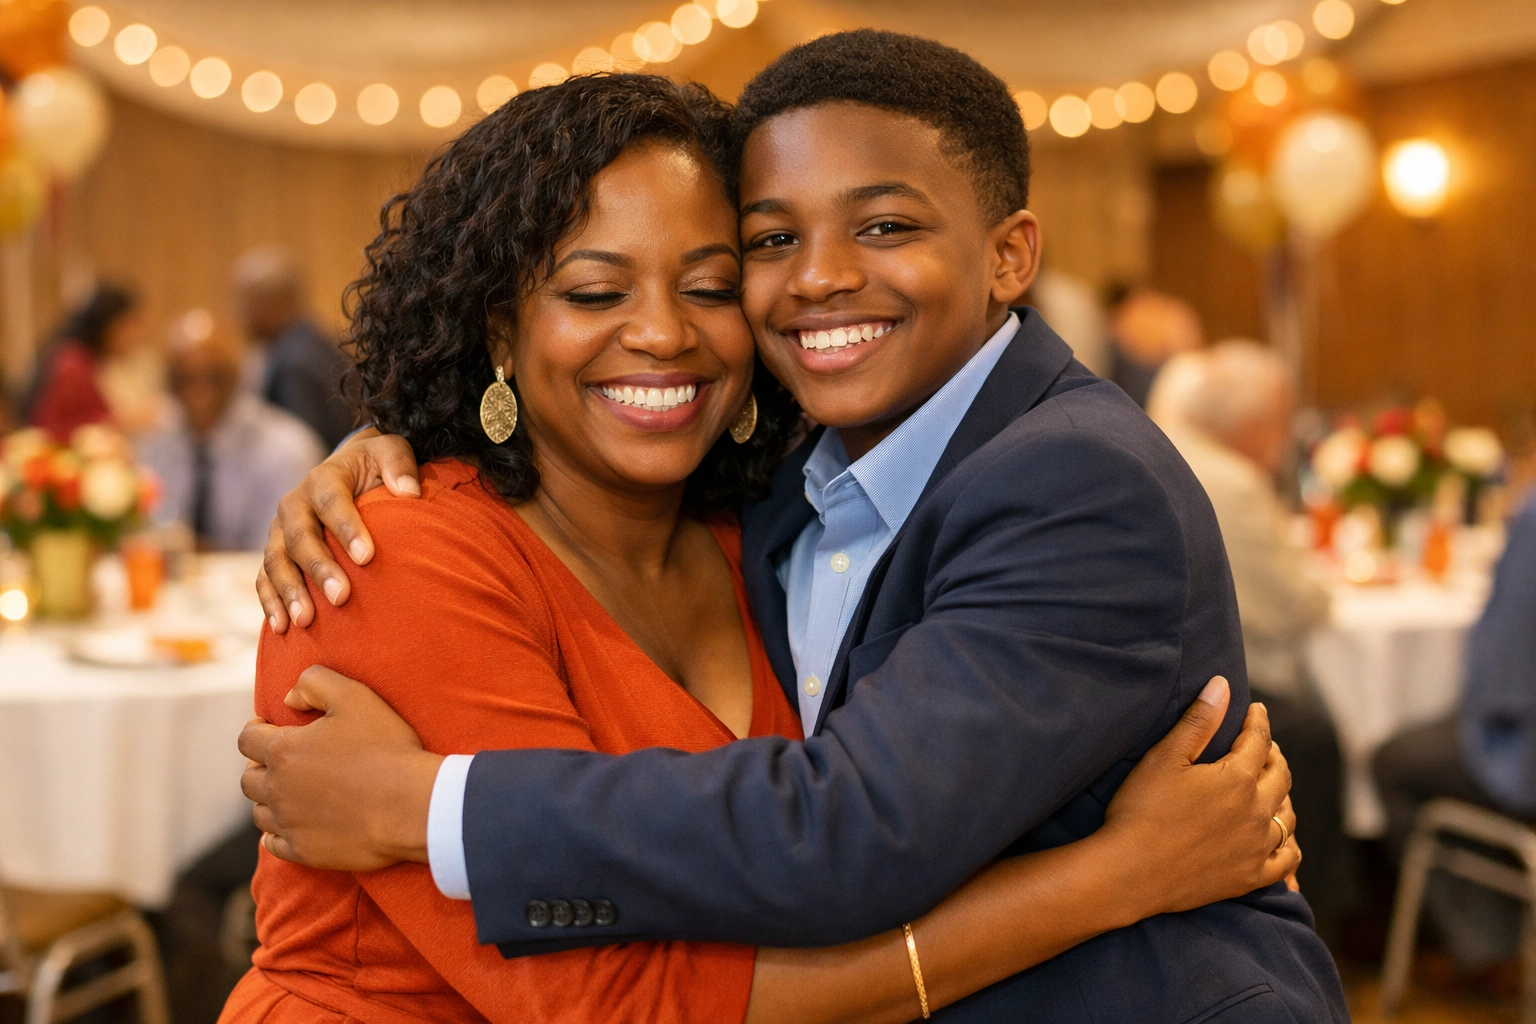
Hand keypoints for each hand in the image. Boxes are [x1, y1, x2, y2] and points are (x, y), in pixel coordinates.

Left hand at [239, 666, 441, 870]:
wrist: (412, 805)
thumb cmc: (386, 748)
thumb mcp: (355, 696)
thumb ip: (315, 683)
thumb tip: (288, 698)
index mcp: (283, 751)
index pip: (247, 739)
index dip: (256, 730)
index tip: (267, 727)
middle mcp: (277, 789)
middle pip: (249, 779)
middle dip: (260, 766)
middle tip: (280, 761)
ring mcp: (290, 824)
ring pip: (259, 813)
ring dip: (268, 801)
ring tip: (288, 794)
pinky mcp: (304, 851)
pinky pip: (274, 845)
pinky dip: (275, 836)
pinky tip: (288, 828)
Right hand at [257, 429, 421, 632]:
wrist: (349, 472)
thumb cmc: (376, 468)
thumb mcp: (391, 453)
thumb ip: (399, 466)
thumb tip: (409, 491)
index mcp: (324, 478)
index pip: (332, 501)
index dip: (347, 528)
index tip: (367, 557)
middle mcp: (295, 504)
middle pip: (301, 537)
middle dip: (319, 568)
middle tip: (341, 597)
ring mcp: (280, 530)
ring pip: (276, 561)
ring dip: (289, 591)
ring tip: (306, 620)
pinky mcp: (275, 552)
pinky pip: (264, 578)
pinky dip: (270, 601)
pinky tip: (283, 627)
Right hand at [1103, 677, 1299, 916]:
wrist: (1130, 872)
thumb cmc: (1142, 810)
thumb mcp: (1165, 758)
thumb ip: (1198, 721)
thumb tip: (1223, 684)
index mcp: (1237, 778)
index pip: (1258, 741)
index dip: (1258, 722)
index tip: (1256, 710)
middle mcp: (1256, 812)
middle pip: (1280, 776)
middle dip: (1274, 755)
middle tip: (1265, 746)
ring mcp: (1257, 847)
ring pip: (1287, 815)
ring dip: (1283, 795)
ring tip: (1271, 786)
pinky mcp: (1250, 877)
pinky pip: (1286, 859)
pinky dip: (1288, 845)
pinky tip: (1281, 838)